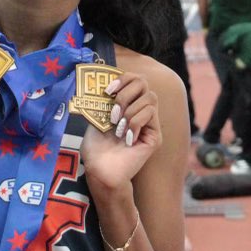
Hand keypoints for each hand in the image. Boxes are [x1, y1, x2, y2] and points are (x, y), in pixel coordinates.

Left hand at [80, 72, 159, 192]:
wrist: (100, 171)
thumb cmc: (96, 148)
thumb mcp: (96, 117)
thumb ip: (104, 100)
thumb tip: (104, 83)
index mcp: (127, 104)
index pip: (135, 79)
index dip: (123, 79)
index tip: (107, 90)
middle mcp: (140, 111)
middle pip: (144, 83)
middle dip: (125, 94)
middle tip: (113, 113)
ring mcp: (149, 123)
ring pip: (149, 99)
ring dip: (129, 111)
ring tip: (117, 128)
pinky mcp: (155, 136)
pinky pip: (149, 116)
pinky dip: (134, 123)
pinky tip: (126, 138)